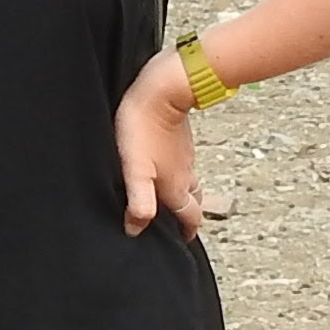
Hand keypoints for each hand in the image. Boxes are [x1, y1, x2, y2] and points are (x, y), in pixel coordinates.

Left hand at [114, 48, 205, 235]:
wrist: (163, 89)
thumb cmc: (143, 129)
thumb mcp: (136, 170)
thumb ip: (139, 201)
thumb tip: (135, 229)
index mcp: (176, 187)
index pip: (190, 216)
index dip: (187, 231)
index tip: (183, 241)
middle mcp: (186, 174)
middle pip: (194, 200)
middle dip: (189, 214)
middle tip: (180, 223)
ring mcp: (186, 156)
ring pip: (191, 181)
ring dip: (186, 194)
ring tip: (173, 200)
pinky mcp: (181, 140)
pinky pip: (185, 163)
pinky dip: (180, 173)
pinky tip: (167, 167)